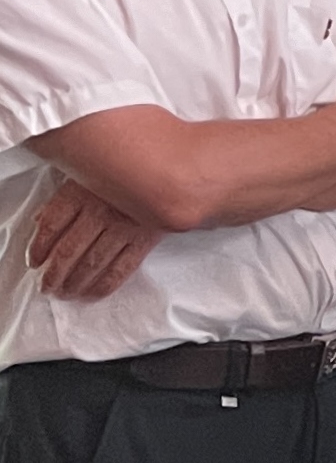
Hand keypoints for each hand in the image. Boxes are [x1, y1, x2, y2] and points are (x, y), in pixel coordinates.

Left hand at [29, 179, 157, 300]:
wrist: (173, 170)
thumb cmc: (129, 168)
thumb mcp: (90, 173)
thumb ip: (65, 197)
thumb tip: (39, 220)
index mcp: (83, 191)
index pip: (51, 224)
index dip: (39, 247)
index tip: (35, 262)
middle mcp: (101, 211)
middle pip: (69, 249)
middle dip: (55, 273)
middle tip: (48, 287)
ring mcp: (125, 226)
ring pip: (92, 262)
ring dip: (75, 283)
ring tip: (66, 294)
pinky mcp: (146, 238)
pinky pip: (122, 268)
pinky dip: (105, 285)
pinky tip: (93, 294)